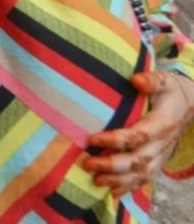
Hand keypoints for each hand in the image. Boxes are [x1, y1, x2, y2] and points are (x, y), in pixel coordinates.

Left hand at [84, 71, 193, 195]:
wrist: (190, 105)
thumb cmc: (170, 91)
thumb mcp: (165, 80)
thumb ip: (152, 80)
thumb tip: (136, 80)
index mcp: (162, 124)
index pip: (138, 136)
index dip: (116, 140)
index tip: (92, 139)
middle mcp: (162, 144)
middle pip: (138, 160)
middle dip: (113, 165)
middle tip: (88, 164)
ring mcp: (161, 155)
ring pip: (141, 174)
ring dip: (118, 180)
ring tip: (96, 180)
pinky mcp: (158, 161)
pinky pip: (145, 179)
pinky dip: (129, 187)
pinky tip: (111, 192)